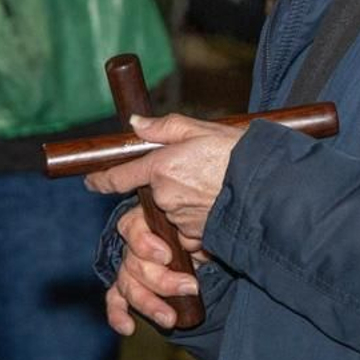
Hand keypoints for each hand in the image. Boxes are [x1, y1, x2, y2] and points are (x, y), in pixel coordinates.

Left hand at [84, 113, 245, 241]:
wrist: (268, 188)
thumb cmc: (238, 154)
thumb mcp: (202, 129)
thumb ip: (165, 128)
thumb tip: (136, 123)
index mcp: (161, 167)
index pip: (119, 176)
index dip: (101, 179)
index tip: (92, 181)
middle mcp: (164, 196)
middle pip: (154, 193)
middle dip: (169, 184)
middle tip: (197, 171)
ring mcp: (179, 219)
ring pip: (172, 211)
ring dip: (185, 202)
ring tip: (213, 187)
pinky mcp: (197, 237)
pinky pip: (189, 231)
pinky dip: (198, 221)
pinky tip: (217, 206)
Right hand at [103, 204, 202, 335]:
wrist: (209, 252)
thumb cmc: (202, 231)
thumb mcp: (200, 224)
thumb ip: (191, 229)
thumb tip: (190, 242)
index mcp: (149, 221)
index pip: (132, 227)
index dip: (145, 244)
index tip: (167, 257)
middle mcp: (135, 244)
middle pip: (134, 263)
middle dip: (162, 281)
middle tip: (191, 288)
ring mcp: (130, 268)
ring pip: (128, 286)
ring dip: (149, 304)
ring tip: (170, 318)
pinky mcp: (128, 290)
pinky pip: (116, 301)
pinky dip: (118, 315)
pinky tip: (128, 327)